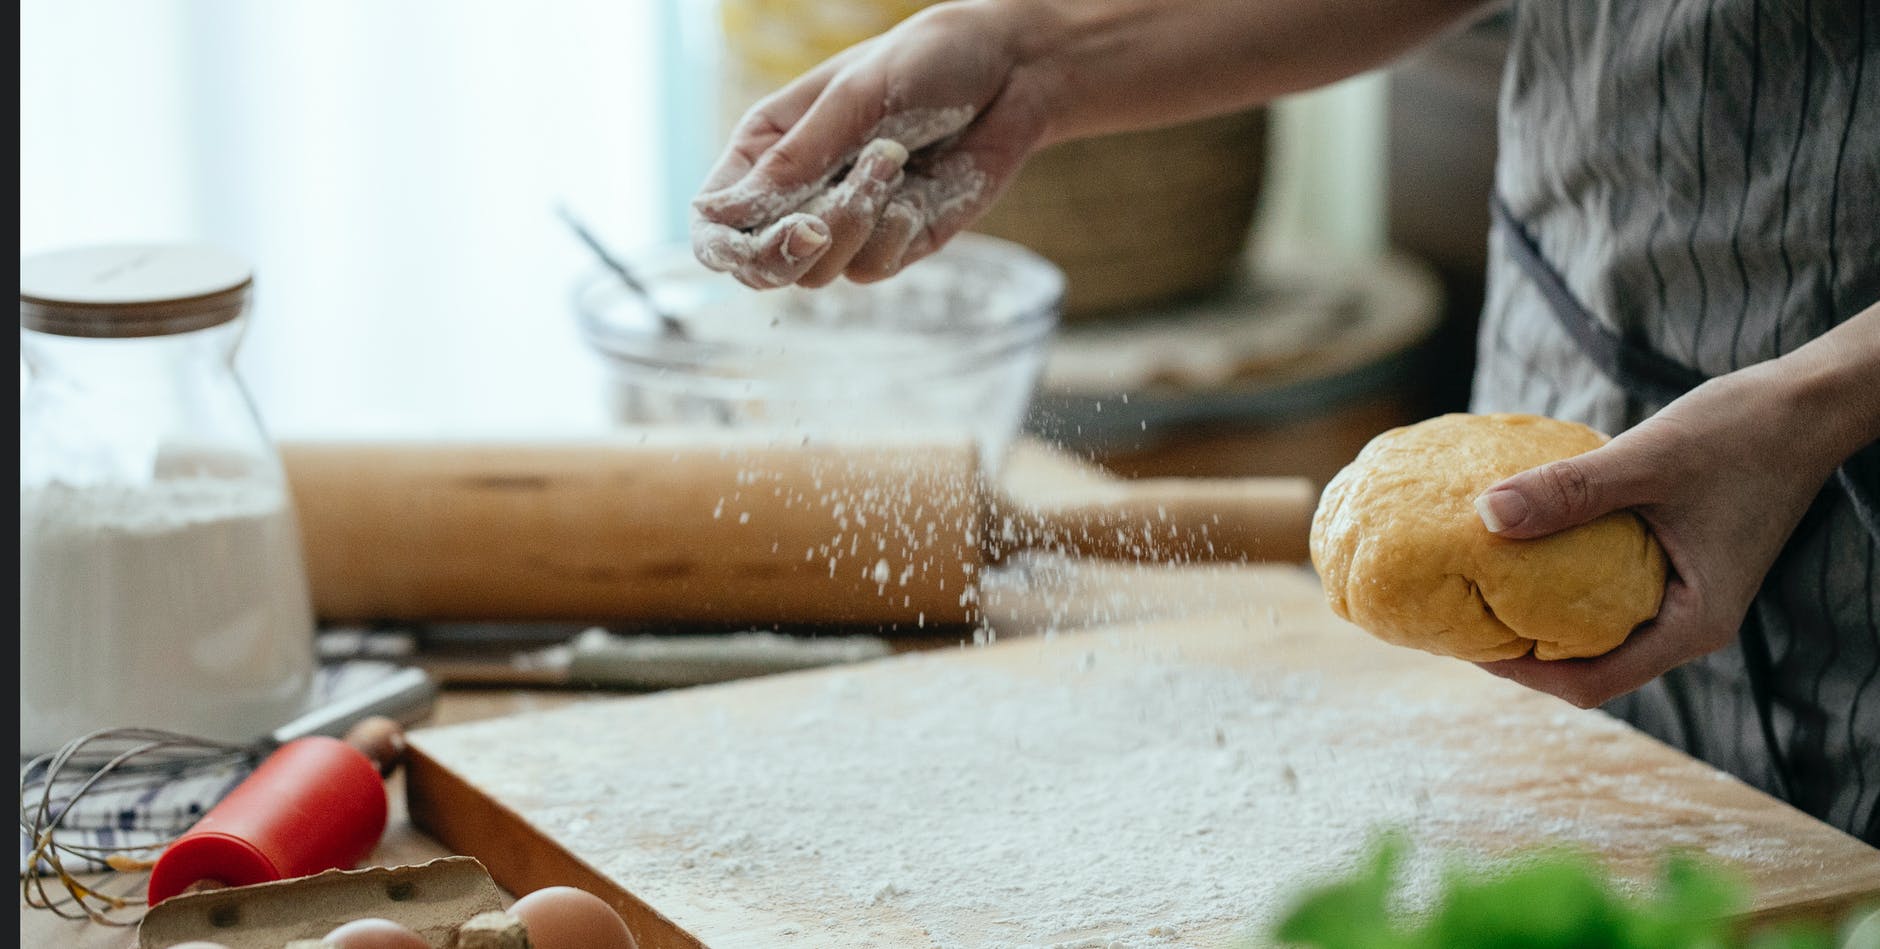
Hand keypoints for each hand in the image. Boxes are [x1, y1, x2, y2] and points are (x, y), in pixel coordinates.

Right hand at [691, 2, 1048, 288]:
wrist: (1012, 72)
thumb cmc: (925, 62)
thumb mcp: (852, 98)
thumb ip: (791, 161)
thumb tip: (715, 215)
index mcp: (767, 148)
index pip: (715, 221)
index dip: (719, 245)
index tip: (741, 245)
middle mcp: (799, 193)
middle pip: (759, 266)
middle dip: (783, 253)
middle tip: (814, 224)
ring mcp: (846, 223)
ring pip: (818, 274)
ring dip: (852, 224)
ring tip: (890, 160)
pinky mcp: (894, 241)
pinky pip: (872, 268)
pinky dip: (892, 234)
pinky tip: (916, 191)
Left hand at [1470, 363, 1846, 708]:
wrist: (1806, 405)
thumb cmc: (1743, 431)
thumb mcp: (1649, 458)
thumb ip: (1571, 490)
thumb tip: (1485, 515)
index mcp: (1693, 623)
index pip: (1593, 682)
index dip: (1523, 674)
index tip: (1465, 644)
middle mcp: (1687, 621)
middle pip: (1588, 663)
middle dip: (1520, 649)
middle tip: (1454, 617)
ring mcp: (1681, 596)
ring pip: (1596, 628)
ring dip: (1538, 614)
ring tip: (1474, 586)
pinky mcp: (1673, 565)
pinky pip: (1606, 589)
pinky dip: (1562, 577)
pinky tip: (1519, 546)